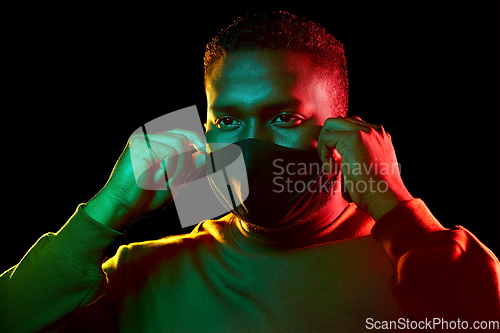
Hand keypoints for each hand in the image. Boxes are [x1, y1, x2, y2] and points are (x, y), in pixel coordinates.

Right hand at [85, 128, 205, 230]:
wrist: (122, 209)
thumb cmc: (145, 198)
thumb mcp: (175, 183)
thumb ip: (190, 168)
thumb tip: (205, 154)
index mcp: (156, 143)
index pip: (182, 132)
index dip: (197, 140)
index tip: (207, 153)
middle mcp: (148, 137)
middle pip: (183, 137)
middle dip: (188, 163)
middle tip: (176, 182)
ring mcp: (142, 139)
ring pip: (179, 144)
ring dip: (179, 168)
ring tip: (167, 183)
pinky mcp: (138, 145)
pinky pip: (169, 151)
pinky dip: (170, 169)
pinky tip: (159, 179)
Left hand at [317, 117, 412, 219]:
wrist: (386, 198)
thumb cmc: (376, 190)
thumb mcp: (370, 165)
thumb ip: (359, 153)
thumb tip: (338, 153)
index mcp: (379, 135)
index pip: (350, 126)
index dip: (339, 143)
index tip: (340, 164)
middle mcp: (374, 129)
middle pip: (339, 121)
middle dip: (328, 140)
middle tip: (331, 162)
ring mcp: (365, 131)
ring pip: (331, 124)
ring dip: (324, 144)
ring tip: (331, 165)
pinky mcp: (354, 138)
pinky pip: (326, 138)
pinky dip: (323, 154)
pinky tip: (333, 169)